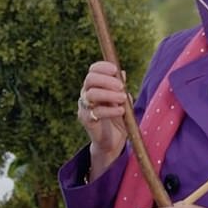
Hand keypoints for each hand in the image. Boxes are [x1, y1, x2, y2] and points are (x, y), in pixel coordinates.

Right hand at [78, 61, 127, 177]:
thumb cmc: (117, 117)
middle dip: (106, 80)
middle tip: (121, 86)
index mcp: (95, 86)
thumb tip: (122, 73)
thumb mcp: (122, 100)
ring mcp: (84, 107)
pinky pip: (96, 112)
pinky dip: (110, 110)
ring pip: (92, 94)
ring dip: (109, 94)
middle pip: (90, 79)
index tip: (115, 69)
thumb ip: (121, 87)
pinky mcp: (86, 120)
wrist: (114, 141)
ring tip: (123, 98)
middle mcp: (86, 94)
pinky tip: (121, 111)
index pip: (93, 71)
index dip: (102, 67)